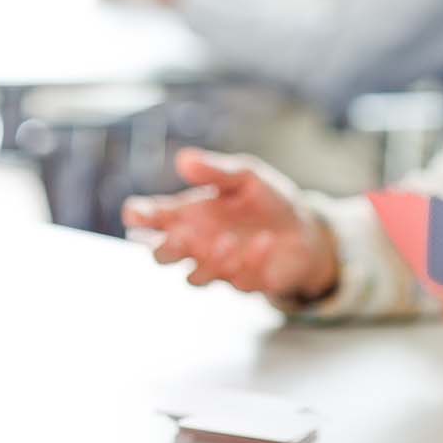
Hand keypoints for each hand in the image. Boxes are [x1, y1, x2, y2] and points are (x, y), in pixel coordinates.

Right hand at [123, 148, 337, 298]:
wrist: (305, 228)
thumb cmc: (266, 200)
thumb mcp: (245, 175)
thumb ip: (215, 170)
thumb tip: (183, 159)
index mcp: (186, 214)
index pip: (149, 219)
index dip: (138, 217)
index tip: (137, 214)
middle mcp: (195, 244)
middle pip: (162, 257)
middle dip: (166, 249)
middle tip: (181, 236)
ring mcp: (217, 267)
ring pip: (195, 278)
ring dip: (209, 262)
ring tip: (228, 240)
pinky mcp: (245, 283)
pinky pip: (239, 281)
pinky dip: (251, 261)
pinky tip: (265, 241)